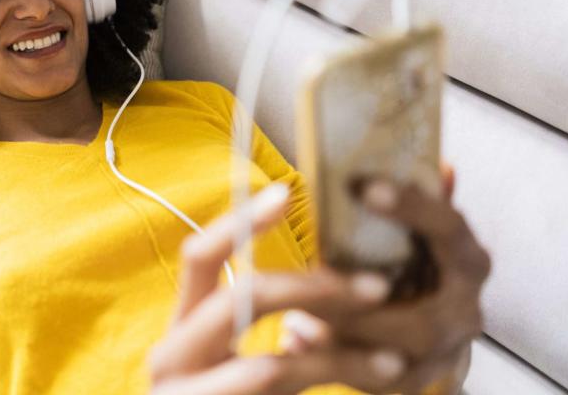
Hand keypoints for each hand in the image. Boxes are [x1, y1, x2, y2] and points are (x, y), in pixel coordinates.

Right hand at [149, 184, 420, 394]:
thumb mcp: (243, 361)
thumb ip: (274, 323)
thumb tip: (341, 271)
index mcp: (183, 325)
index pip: (200, 257)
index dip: (239, 223)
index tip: (286, 193)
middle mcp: (171, 357)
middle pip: (238, 301)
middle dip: (312, 290)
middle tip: (379, 286)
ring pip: (268, 368)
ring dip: (338, 357)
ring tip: (396, 356)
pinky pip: (280, 393)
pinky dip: (335, 382)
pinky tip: (380, 377)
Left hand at [282, 164, 490, 394]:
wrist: (428, 326)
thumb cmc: (411, 265)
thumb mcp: (414, 229)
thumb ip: (415, 201)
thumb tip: (434, 160)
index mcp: (466, 259)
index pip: (450, 229)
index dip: (414, 208)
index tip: (366, 186)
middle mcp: (465, 310)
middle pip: (424, 319)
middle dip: (361, 304)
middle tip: (313, 281)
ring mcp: (445, 353)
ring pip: (396, 358)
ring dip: (343, 337)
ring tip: (296, 316)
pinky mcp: (417, 382)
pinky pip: (377, 383)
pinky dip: (333, 361)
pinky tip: (295, 339)